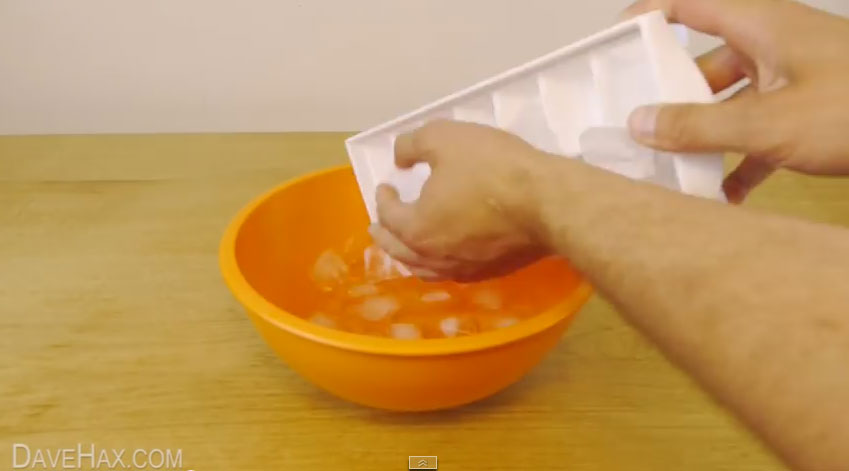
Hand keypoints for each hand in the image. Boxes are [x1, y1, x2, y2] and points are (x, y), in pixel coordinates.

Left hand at [370, 120, 553, 281]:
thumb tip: (399, 158)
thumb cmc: (492, 167)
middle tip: (378, 227)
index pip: (389, 215)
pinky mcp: (491, 272)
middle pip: (400, 251)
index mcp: (417, 228)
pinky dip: (438, 264)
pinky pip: (453, 272)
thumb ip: (412, 145)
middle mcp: (435, 257)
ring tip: (406, 247)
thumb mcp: (444, 138)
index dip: (383, 198)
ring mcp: (464, 269)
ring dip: (409, 256)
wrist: (548, 201)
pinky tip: (445, 254)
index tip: (385, 185)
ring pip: (425, 269)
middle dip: (385, 236)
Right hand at [624, 0, 848, 202]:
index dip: (651, 17)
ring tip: (672, 168)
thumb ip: (699, 126)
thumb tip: (639, 124)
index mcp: (761, 28)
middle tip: (638, 126)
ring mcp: (795, 80)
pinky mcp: (812, 112)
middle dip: (672, 99)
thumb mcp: (768, 123)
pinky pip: (763, 133)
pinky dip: (743, 161)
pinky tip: (727, 195)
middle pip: (706, 66)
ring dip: (707, 138)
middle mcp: (774, 48)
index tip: (616, 40)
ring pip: (733, 105)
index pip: (691, 6)